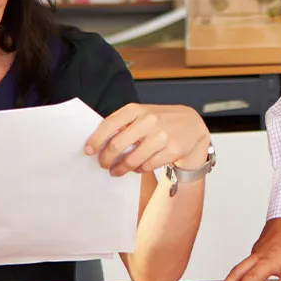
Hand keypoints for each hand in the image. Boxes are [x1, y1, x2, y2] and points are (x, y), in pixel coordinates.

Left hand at [85, 103, 209, 177]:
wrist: (192, 124)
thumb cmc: (161, 120)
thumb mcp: (142, 114)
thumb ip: (123, 124)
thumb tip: (99, 142)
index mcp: (136, 110)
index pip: (109, 124)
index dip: (95, 140)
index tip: (88, 151)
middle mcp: (149, 121)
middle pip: (117, 145)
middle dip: (106, 159)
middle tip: (103, 164)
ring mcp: (161, 136)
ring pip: (132, 159)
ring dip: (121, 168)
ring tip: (117, 170)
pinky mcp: (172, 150)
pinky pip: (147, 166)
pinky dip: (139, 169)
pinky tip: (137, 167)